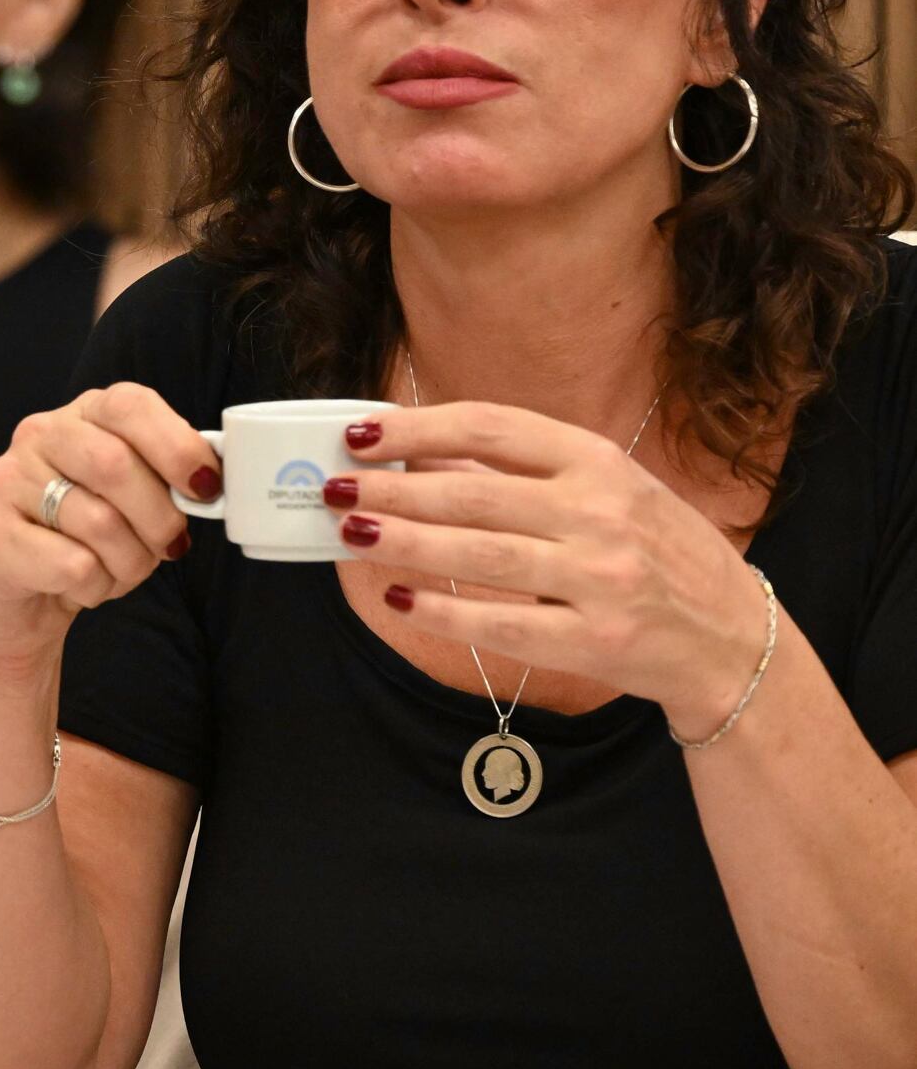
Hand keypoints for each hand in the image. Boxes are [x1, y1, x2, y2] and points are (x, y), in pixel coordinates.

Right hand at [0, 383, 220, 677]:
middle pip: (116, 465)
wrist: (20, 598)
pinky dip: (96, 588)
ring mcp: (7, 483)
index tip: (206, 488)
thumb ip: (165, 478)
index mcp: (81, 416)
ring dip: (130, 563)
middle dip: (159, 518)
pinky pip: (73, 566)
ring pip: (99, 523)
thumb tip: (210, 482)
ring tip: (119, 571)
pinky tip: (82, 585)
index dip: (176, 446)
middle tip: (169, 545)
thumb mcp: (132, 499)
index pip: (130, 406)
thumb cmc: (84, 541)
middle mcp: (37, 437)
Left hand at [326, 402, 769, 728]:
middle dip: (391, 491)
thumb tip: (421, 456)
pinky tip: (396, 598)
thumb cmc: (655, 551)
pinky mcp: (596, 641)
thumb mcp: (609, 490)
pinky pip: (502, 623)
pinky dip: (442, 610)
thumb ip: (526, 473)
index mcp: (599, 463)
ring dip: (403, 543)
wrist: (735, 638)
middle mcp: (601, 514)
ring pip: (478, 556)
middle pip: (473, 495)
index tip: (361, 433)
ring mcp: (601, 579)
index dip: (418, 428)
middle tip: (334, 489)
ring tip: (349, 533)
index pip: (492, 429)